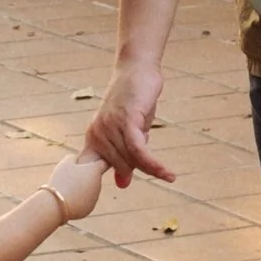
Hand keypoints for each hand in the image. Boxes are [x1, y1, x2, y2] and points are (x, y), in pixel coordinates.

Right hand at [48, 151, 104, 220]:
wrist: (58, 205)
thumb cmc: (62, 181)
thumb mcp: (64, 164)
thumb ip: (72, 158)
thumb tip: (75, 158)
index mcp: (95, 171)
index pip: (103, 164)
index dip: (97, 162)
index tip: (92, 162)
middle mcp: (98, 185)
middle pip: (93, 179)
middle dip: (86, 177)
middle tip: (71, 177)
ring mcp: (94, 198)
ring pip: (89, 191)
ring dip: (82, 189)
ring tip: (67, 189)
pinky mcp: (89, 209)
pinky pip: (84, 202)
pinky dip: (78, 200)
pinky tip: (67, 199)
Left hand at [85, 59, 175, 187]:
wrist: (137, 70)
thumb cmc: (132, 101)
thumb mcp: (128, 132)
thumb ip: (124, 157)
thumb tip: (122, 185)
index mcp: (93, 137)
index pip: (92, 168)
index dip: (96, 182)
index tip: (107, 191)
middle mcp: (97, 133)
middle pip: (120, 165)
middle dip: (140, 169)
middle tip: (159, 170)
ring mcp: (110, 127)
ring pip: (130, 159)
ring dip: (152, 169)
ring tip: (168, 175)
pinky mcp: (127, 120)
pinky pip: (139, 150)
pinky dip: (153, 163)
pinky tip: (166, 172)